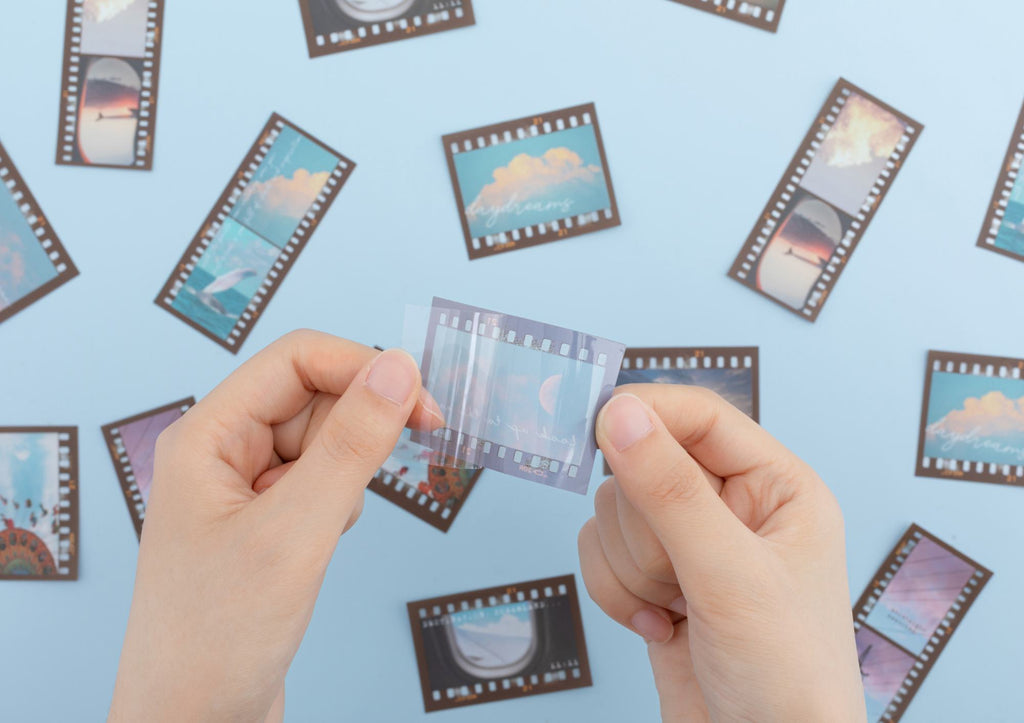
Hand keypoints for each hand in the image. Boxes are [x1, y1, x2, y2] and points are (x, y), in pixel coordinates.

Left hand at [108, 331, 437, 721]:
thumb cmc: (215, 639)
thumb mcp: (295, 533)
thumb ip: (351, 446)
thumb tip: (398, 369)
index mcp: (207, 436)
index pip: (297, 360)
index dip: (363, 368)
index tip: (421, 402)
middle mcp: (223, 453)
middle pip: (314, 396)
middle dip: (358, 429)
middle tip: (380, 476)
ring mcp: (244, 491)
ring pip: (323, 442)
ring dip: (347, 475)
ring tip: (321, 533)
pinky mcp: (266, 525)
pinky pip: (320, 484)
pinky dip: (339, 504)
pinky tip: (318, 548)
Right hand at [577, 386, 864, 721]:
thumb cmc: (786, 676)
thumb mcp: (730, 576)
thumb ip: (670, 491)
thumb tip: (618, 412)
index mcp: (776, 486)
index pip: (700, 415)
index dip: (646, 413)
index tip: (595, 426)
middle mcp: (732, 505)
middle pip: (644, 464)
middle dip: (646, 530)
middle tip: (684, 575)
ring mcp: (690, 544)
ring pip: (613, 511)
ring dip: (632, 568)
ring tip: (679, 608)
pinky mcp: (655, 578)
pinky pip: (599, 552)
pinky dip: (615, 592)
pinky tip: (660, 626)